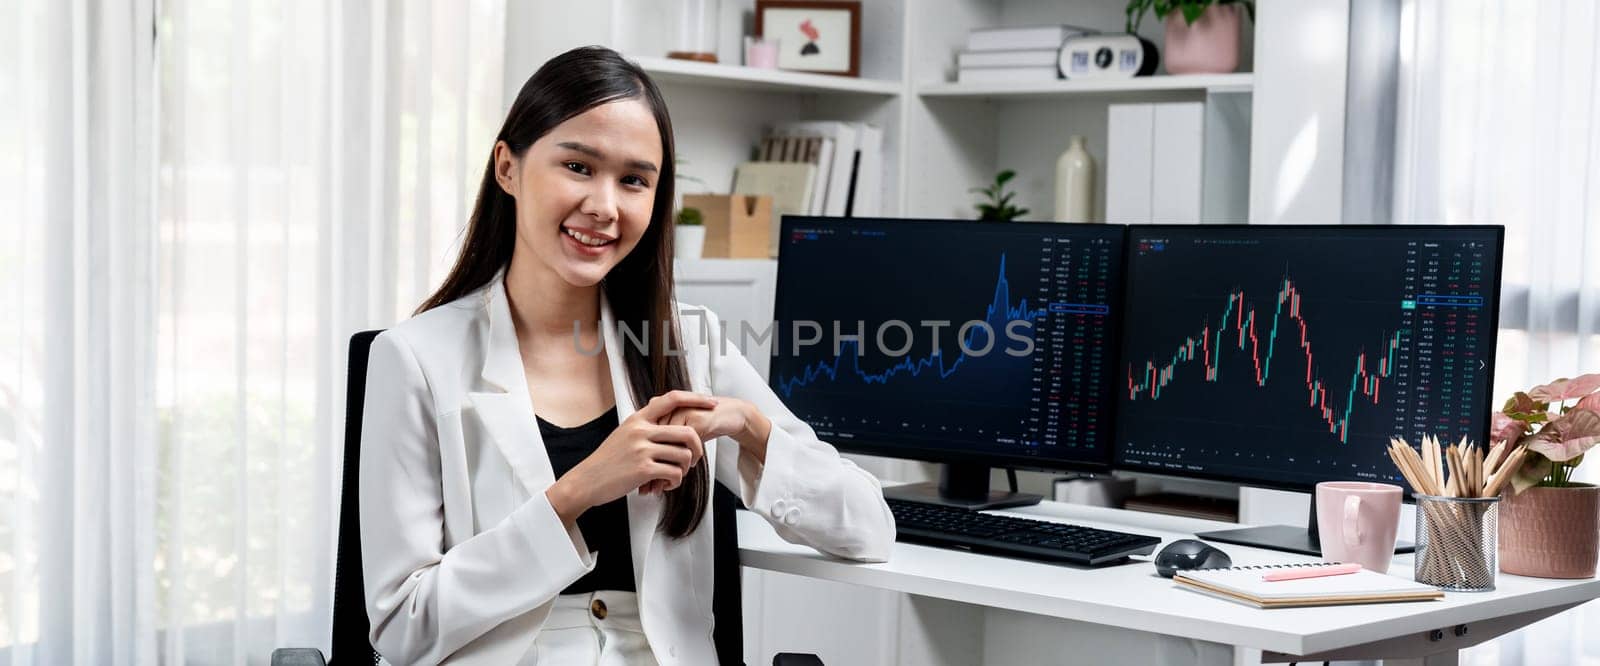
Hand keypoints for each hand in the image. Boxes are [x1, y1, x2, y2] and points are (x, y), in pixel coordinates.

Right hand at [546, 390, 713, 527]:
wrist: (587, 480)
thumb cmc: (608, 460)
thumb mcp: (623, 434)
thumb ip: (644, 425)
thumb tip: (663, 414)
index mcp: (638, 419)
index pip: (672, 399)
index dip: (696, 399)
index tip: (711, 403)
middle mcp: (641, 430)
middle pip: (687, 432)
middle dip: (698, 448)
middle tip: (694, 460)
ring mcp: (642, 450)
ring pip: (683, 456)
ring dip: (685, 470)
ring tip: (674, 476)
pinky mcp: (643, 469)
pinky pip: (675, 473)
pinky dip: (675, 482)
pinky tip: (665, 485)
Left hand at [634, 398, 770, 494]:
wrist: (729, 413)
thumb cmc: (704, 425)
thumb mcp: (680, 439)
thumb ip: (665, 451)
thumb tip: (650, 477)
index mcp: (658, 413)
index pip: (642, 442)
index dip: (640, 465)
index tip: (637, 484)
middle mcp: (666, 412)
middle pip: (651, 446)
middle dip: (649, 470)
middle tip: (647, 489)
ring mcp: (680, 415)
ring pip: (668, 447)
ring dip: (667, 469)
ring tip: (665, 484)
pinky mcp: (694, 420)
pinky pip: (686, 445)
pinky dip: (686, 460)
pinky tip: (687, 469)